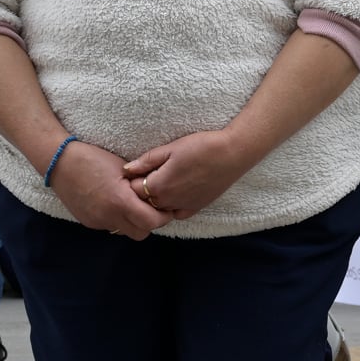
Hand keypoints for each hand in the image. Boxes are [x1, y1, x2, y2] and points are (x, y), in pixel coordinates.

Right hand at [47, 139, 169, 238]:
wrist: (60, 162)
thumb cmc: (94, 158)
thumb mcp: (123, 168)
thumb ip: (140, 185)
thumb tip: (156, 194)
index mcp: (120, 201)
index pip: (151, 222)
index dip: (163, 216)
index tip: (166, 207)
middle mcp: (108, 216)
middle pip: (141, 233)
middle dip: (151, 223)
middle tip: (153, 207)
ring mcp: (97, 222)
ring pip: (125, 231)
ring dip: (134, 223)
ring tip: (133, 204)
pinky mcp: (88, 222)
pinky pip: (111, 226)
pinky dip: (118, 219)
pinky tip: (115, 203)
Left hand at [121, 129, 255, 220]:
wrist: (232, 154)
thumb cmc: (201, 147)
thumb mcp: (171, 149)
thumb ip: (147, 161)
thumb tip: (127, 169)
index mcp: (158, 185)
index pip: (133, 189)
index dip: (132, 179)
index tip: (138, 170)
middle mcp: (168, 201)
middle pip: (144, 202)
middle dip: (142, 191)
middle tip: (150, 174)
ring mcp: (182, 206)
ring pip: (159, 209)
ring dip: (156, 199)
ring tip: (164, 182)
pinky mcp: (196, 207)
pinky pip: (176, 214)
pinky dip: (172, 206)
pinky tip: (176, 193)